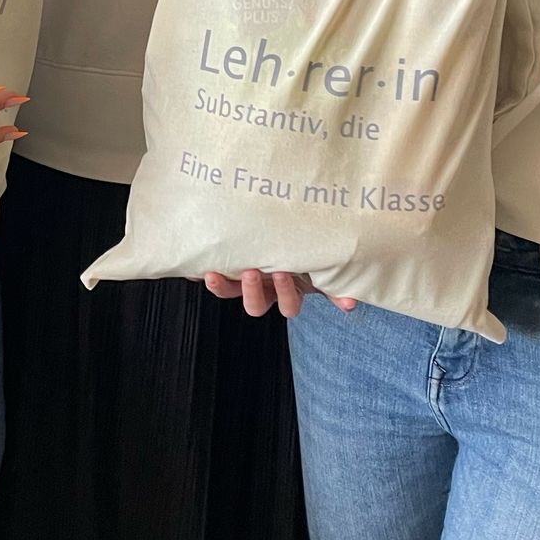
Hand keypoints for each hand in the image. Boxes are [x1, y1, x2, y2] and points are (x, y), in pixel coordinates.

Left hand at [202, 269, 355, 319]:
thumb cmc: (305, 254)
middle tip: (253, 272)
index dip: (285, 294)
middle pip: (255, 304)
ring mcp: (243, 280)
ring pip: (230, 292)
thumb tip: (352, 304)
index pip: (288, 304)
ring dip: (221, 286)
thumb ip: (335, 286)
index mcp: (289, 291)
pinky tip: (187, 269)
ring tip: (214, 274)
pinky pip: (207, 274)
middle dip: (253, 291)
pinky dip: (195, 273)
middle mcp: (264, 289)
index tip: (284, 273)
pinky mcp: (225, 267)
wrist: (287, 235)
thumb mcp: (321, 269)